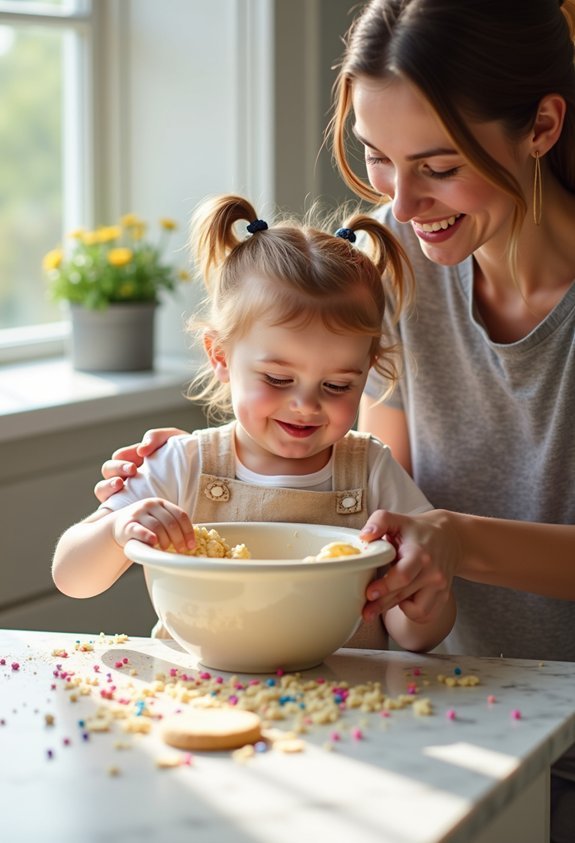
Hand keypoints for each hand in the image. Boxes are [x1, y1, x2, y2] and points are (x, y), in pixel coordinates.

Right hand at [94, 427, 186, 502]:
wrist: (202, 474)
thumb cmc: (185, 454)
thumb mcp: (172, 439)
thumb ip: (155, 437)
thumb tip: (141, 450)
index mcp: (134, 459)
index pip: (118, 458)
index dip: (121, 461)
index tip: (135, 464)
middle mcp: (127, 475)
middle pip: (108, 472)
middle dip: (116, 470)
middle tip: (132, 471)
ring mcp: (127, 492)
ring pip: (104, 490)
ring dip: (108, 487)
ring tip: (120, 485)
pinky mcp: (133, 508)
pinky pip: (114, 509)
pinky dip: (113, 507)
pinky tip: (127, 507)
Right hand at [112, 497, 195, 551]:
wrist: (119, 525)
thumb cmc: (144, 525)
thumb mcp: (159, 519)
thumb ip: (172, 525)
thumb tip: (192, 543)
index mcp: (162, 503)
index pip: (181, 515)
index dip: (188, 531)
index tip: (192, 545)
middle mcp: (150, 505)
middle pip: (171, 522)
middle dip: (179, 539)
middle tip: (181, 550)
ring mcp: (138, 513)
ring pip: (157, 527)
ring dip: (165, 541)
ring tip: (166, 550)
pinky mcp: (128, 525)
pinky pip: (140, 530)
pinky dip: (148, 537)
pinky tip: (154, 543)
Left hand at [359, 509, 460, 624]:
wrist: (450, 537)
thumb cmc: (417, 530)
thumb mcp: (397, 519)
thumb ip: (379, 522)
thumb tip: (364, 537)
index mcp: (419, 553)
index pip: (403, 575)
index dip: (385, 587)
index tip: (369, 593)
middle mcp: (432, 572)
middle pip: (403, 595)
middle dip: (381, 605)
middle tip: (365, 611)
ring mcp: (440, 586)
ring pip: (417, 611)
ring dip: (399, 608)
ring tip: (388, 598)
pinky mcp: (444, 596)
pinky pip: (426, 615)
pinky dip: (413, 612)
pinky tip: (404, 600)